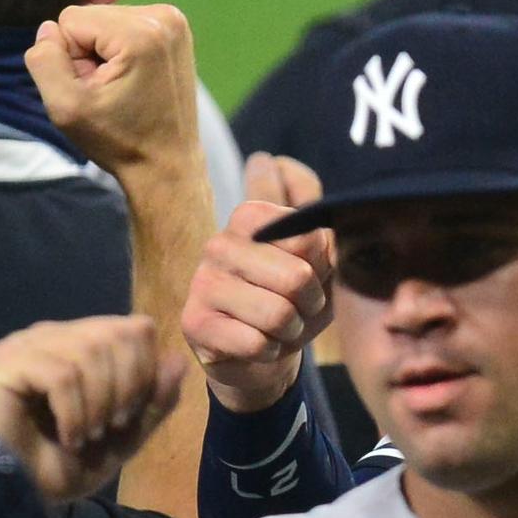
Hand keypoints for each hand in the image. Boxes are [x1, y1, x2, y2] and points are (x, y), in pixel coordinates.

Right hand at [0, 313, 188, 502]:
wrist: (14, 498)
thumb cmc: (58, 469)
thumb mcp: (121, 440)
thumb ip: (152, 402)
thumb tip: (179, 360)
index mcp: (77, 346)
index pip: (134, 328)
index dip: (145, 371)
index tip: (129, 416)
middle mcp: (51, 338)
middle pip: (118, 333)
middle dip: (127, 387)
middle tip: (110, 427)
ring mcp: (24, 347)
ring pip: (90, 350)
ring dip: (99, 404)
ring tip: (85, 437)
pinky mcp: (5, 364)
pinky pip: (62, 374)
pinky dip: (74, 413)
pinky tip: (67, 438)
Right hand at [28, 2, 204, 184]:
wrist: (167, 165)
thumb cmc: (118, 141)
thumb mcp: (66, 107)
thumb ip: (44, 60)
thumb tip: (48, 28)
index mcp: (140, 31)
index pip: (70, 19)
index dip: (70, 58)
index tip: (96, 90)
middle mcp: (163, 17)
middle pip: (89, 17)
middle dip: (88, 54)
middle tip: (110, 93)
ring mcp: (173, 22)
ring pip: (104, 22)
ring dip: (102, 55)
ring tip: (122, 89)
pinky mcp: (175, 30)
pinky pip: (123, 27)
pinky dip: (119, 52)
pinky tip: (133, 81)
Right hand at [181, 154, 334, 413]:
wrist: (259, 355)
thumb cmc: (292, 301)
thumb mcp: (319, 259)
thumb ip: (315, 217)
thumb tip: (271, 162)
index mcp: (251, 217)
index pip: (312, 238)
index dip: (324, 268)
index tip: (310, 274)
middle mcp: (220, 242)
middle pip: (299, 278)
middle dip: (310, 305)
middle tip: (297, 310)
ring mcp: (202, 282)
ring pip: (278, 315)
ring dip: (290, 332)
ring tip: (277, 329)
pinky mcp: (194, 322)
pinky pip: (256, 343)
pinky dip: (269, 352)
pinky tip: (257, 345)